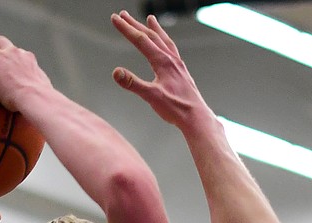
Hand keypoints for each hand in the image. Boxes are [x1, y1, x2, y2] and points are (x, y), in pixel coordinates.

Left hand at [0, 35, 50, 112]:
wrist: (36, 98)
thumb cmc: (41, 104)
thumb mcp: (41, 98)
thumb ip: (36, 99)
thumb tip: (37, 111)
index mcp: (27, 60)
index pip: (16, 52)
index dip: (8, 53)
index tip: (3, 56)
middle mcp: (14, 53)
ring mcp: (0, 56)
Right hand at [110, 11, 211, 128]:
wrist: (197, 117)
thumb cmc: (176, 108)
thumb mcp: (152, 97)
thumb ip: (133, 83)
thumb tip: (116, 72)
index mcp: (163, 62)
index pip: (141, 40)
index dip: (126, 29)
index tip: (115, 18)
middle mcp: (171, 59)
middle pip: (151, 36)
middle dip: (135, 25)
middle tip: (123, 15)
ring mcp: (178, 64)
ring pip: (164, 41)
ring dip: (155, 29)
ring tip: (150, 19)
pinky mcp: (182, 71)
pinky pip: (172, 50)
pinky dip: (166, 42)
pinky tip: (165, 45)